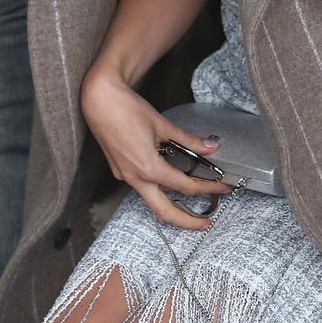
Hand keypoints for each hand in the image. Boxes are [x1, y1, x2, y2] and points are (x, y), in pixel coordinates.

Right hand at [81, 64, 231, 229]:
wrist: (99, 99)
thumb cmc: (127, 108)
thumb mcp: (162, 124)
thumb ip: (188, 140)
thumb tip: (210, 147)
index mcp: (147, 168)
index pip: (184, 186)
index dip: (207, 188)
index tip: (222, 187)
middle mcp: (134, 178)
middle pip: (164, 211)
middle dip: (187, 221)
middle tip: (206, 223)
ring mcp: (124, 175)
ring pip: (152, 199)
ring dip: (173, 203)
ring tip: (192, 202)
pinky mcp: (119, 169)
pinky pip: (143, 185)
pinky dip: (159, 185)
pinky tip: (170, 178)